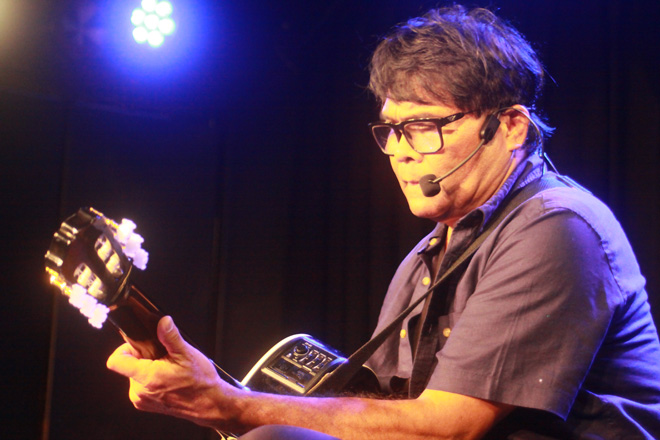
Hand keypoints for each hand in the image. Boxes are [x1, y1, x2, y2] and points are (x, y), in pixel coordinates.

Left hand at [106, 316, 237, 428]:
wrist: (209, 403)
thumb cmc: (200, 382)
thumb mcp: (187, 354)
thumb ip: (171, 336)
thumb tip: (163, 322)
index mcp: (147, 378)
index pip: (116, 361)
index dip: (125, 348)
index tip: (139, 346)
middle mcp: (139, 392)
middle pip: (128, 365)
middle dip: (143, 357)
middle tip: (164, 358)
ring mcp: (142, 400)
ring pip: (135, 374)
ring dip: (148, 368)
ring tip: (168, 369)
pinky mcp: (146, 404)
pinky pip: (140, 385)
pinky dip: (150, 379)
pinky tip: (167, 379)